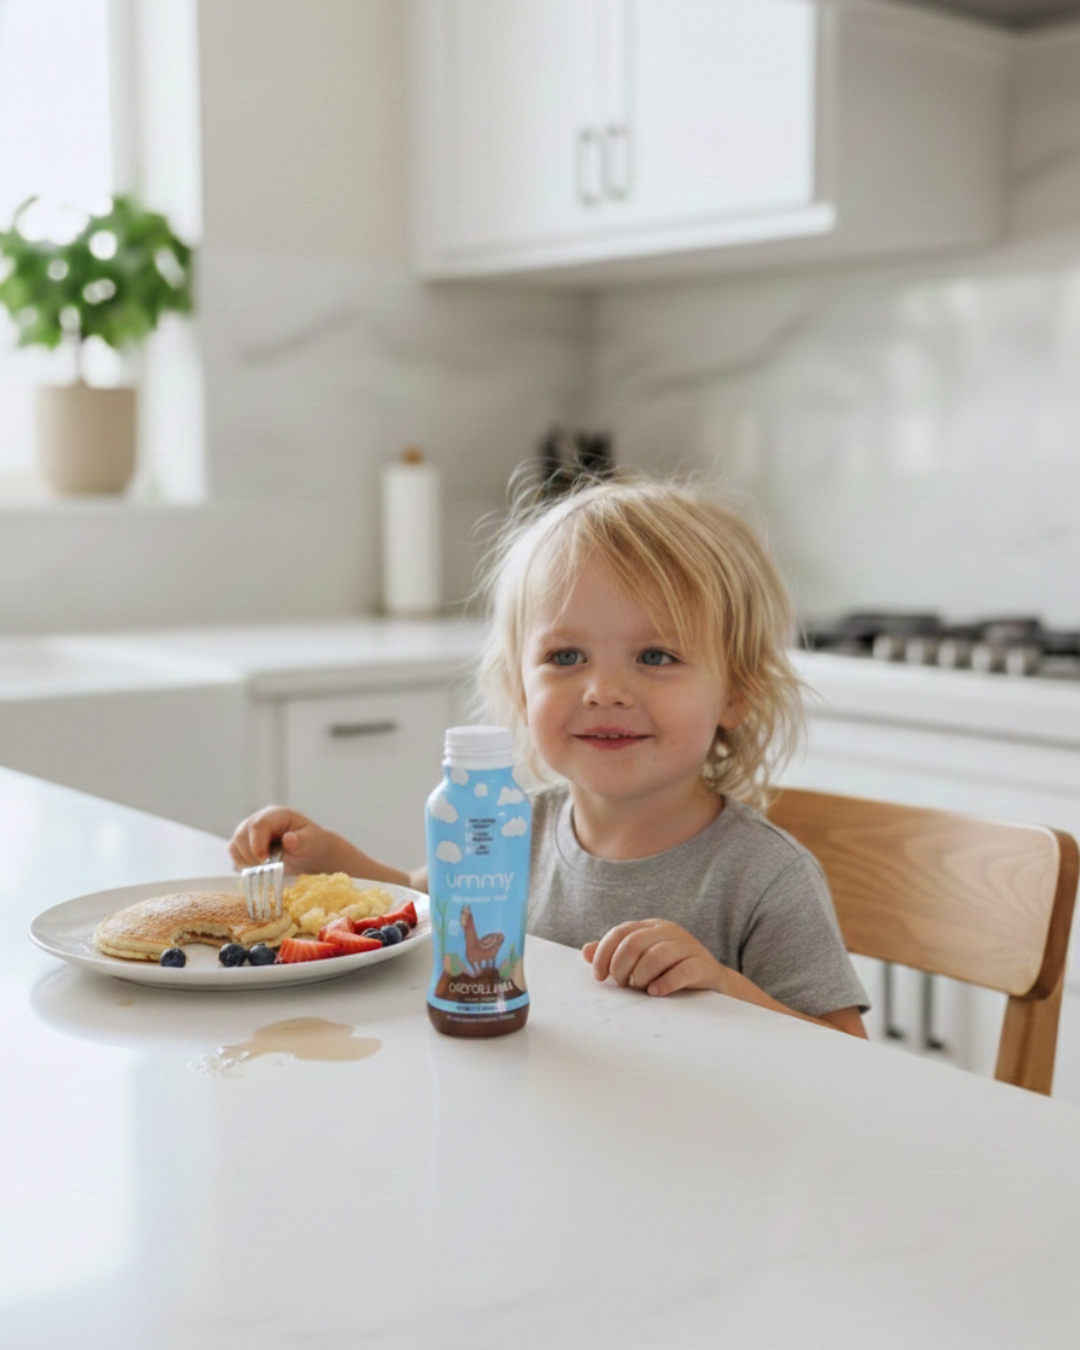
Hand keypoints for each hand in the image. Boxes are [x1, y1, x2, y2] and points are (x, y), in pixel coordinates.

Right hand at [228, 806, 338, 875]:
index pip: (258, 825)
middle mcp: (259, 819)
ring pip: (234, 844)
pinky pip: (234, 853)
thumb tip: (288, 839)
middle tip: (265, 867)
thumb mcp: (312, 843)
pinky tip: (257, 868)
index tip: (264, 861)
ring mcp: (249, 831)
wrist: (312, 853)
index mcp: (277, 815)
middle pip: (241, 834)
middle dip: (250, 855)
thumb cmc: (313, 846)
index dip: (257, 845)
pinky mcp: (245, 844)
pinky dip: (242, 863)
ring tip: (262, 868)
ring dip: (245, 860)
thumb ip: (300, 841)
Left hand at [583, 919, 725, 996]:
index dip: (604, 954)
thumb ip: (614, 955)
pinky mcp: (702, 965)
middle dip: (620, 966)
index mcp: (650, 927)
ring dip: (641, 976)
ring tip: (641, 989)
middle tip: (621, 984)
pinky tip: (656, 993)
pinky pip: (681, 971)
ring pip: (656, 955)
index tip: (598, 976)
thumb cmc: (669, 971)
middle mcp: (668, 932)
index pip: (620, 932)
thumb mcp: (640, 960)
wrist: (712, 983)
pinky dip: (665, 983)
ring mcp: (687, 946)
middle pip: (634, 942)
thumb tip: (585, 951)